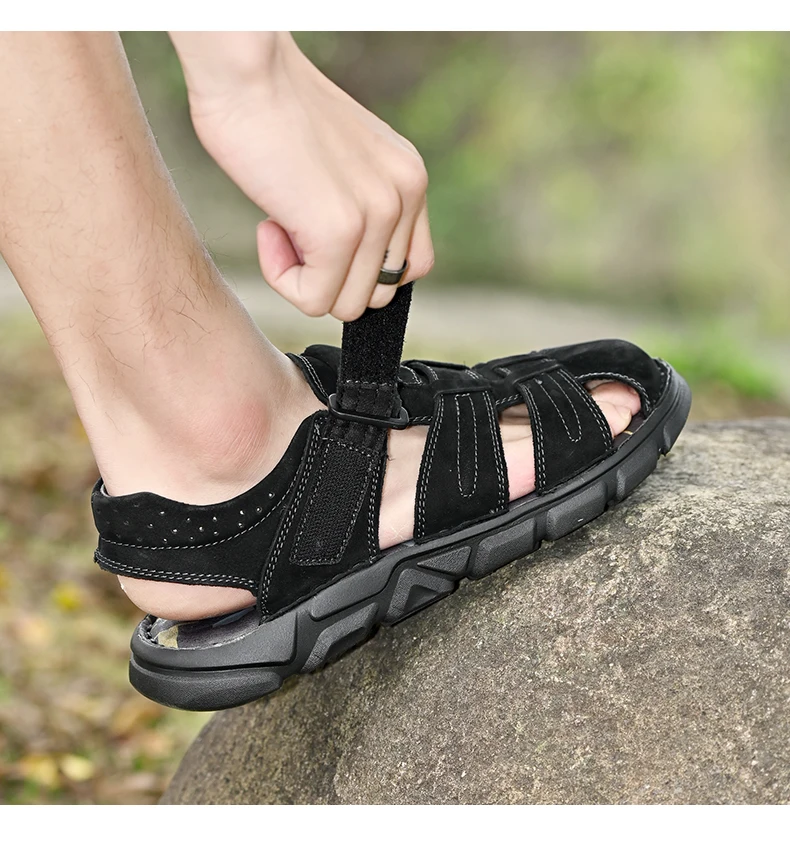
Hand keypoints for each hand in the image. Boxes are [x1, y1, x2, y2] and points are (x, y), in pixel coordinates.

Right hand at [170, 32, 433, 320]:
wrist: (246, 69)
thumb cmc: (274, 109)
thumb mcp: (344, 161)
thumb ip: (361, 205)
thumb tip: (347, 262)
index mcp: (410, 180)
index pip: (410, 267)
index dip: (361, 269)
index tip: (321, 235)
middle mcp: (405, 197)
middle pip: (378, 295)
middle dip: (331, 276)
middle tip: (295, 227)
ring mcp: (377, 216)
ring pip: (347, 305)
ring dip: (305, 278)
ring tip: (279, 222)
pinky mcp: (339, 232)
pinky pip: (313, 300)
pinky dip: (282, 278)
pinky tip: (267, 227)